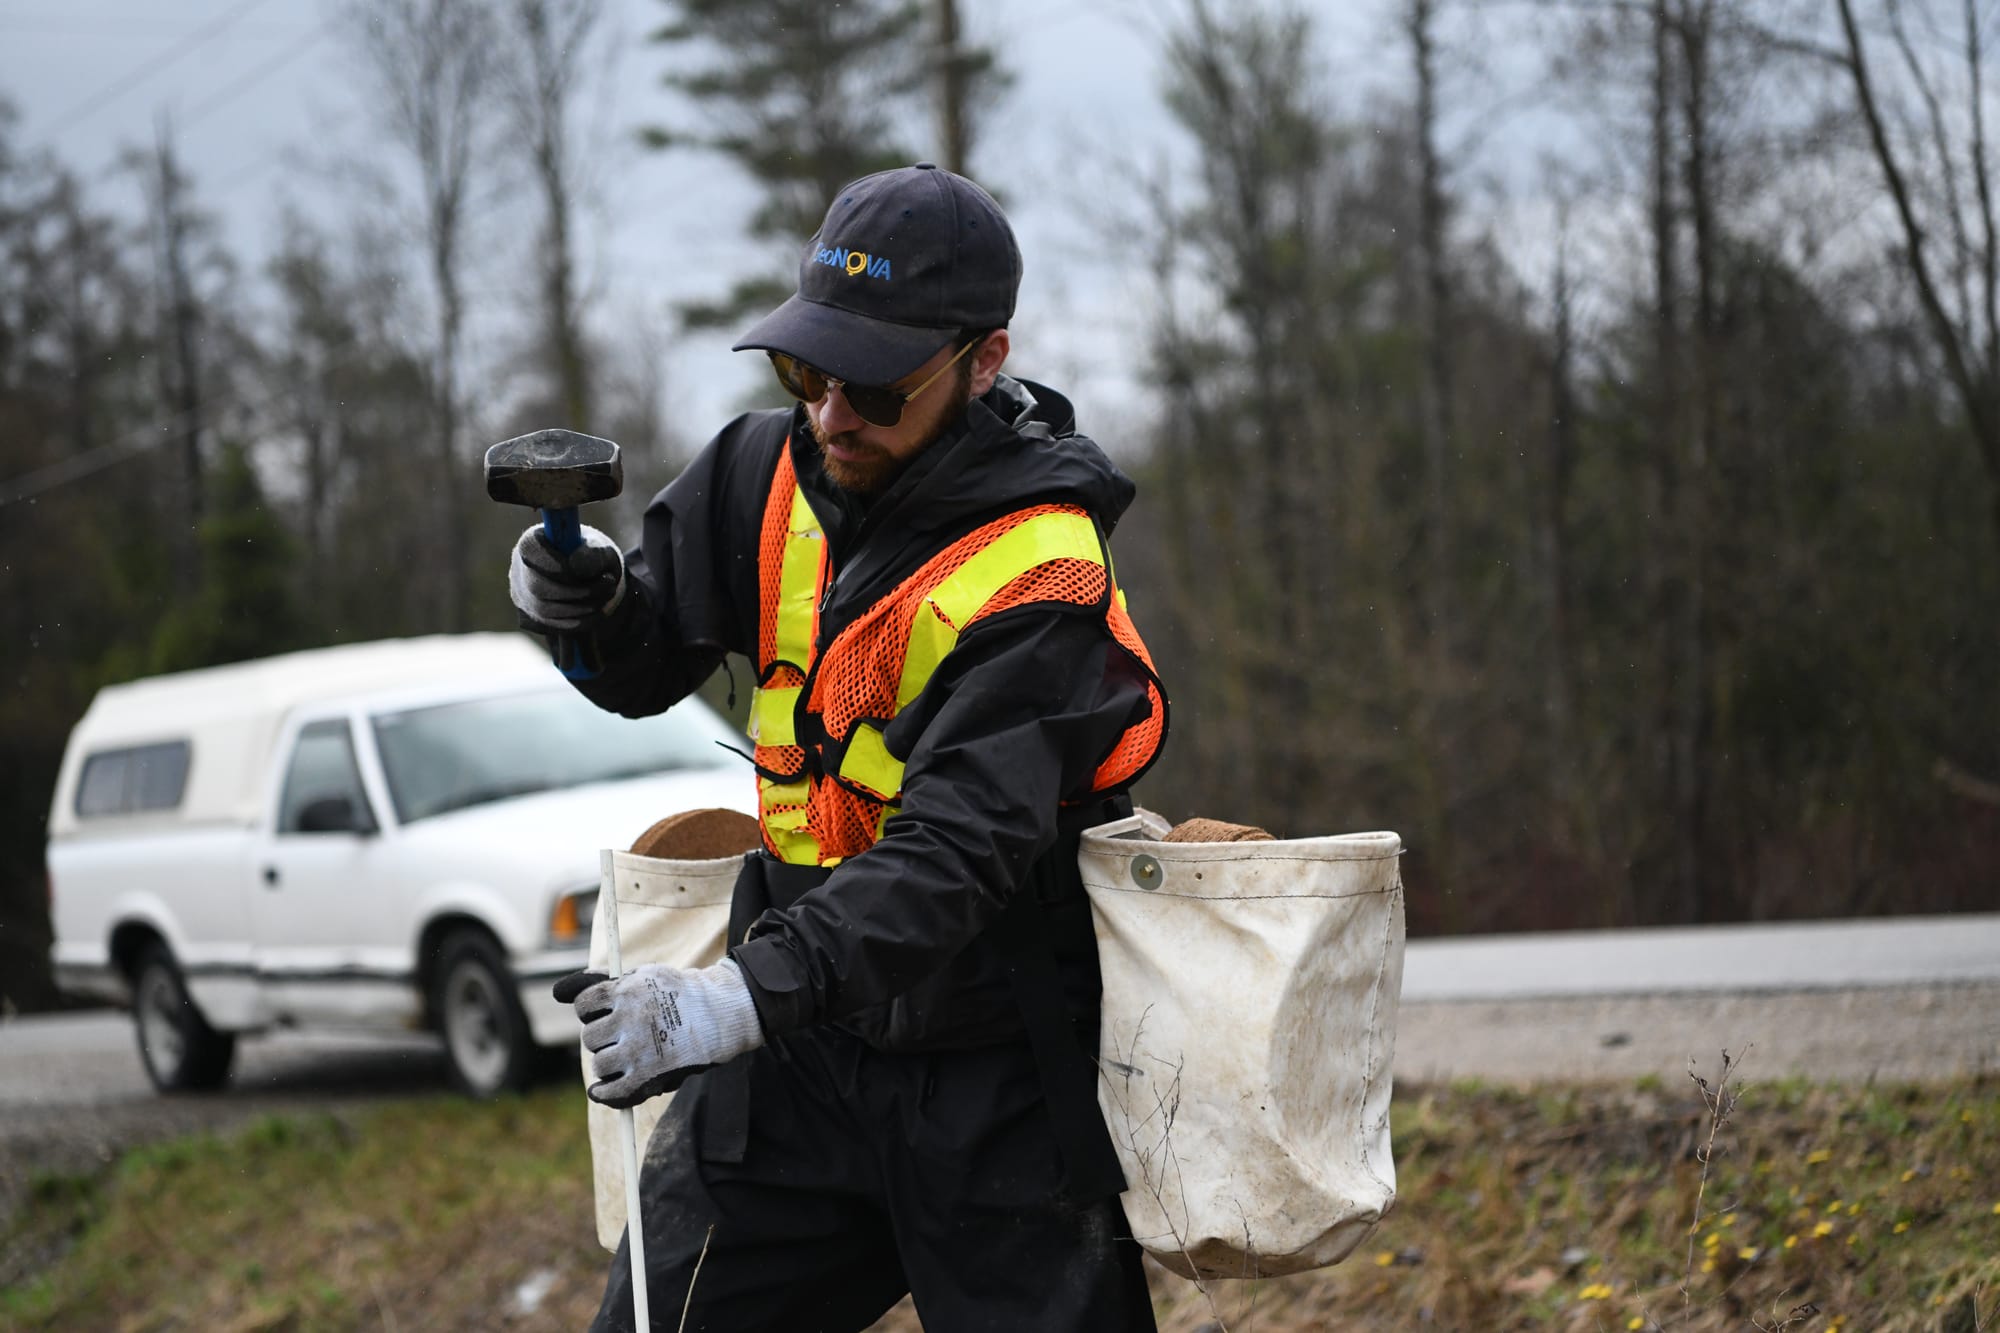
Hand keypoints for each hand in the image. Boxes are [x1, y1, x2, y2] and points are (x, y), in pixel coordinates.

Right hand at [508, 523, 624, 631]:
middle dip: (577, 591)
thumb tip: (576, 565)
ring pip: (544, 609)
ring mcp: (523, 595)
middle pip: (537, 586)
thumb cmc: (594, 555)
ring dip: (581, 608)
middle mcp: (520, 568)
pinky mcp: (534, 615)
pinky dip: (579, 621)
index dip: (557, 564)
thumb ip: (593, 551)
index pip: (530, 550)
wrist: (593, 575)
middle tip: (608, 586)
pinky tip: (599, 611)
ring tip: (608, 596)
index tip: (587, 571)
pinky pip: (552, 625)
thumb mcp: (601, 547)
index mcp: (532, 541)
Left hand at [552, 959, 764, 1108]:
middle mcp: (630, 1019)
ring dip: (608, 1063)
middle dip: (602, 1038)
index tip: (605, 1014)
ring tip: (628, 1056)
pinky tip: (603, 1090)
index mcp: (627, 990)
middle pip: (590, 1037)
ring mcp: (639, 1049)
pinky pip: (611, 1091)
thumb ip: (600, 983)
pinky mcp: (648, 1076)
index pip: (584, 1004)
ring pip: (599, 1063)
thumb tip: (556, 991)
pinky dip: (604, 1094)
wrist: (721, 1015)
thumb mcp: (642, 975)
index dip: (592, 1011)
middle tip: (622, 1036)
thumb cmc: (677, 993)